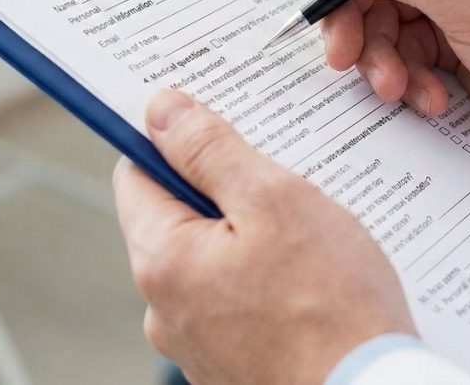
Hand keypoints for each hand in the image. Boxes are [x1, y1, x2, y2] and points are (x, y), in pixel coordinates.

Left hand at [113, 90, 413, 384]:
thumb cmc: (333, 306)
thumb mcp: (273, 200)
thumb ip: (209, 149)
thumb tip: (160, 110)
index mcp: (162, 260)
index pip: (136, 174)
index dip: (172, 142)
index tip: (212, 127)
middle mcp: (163, 309)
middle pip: (174, 217)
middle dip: (221, 191)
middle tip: (277, 185)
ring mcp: (195, 343)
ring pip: (209, 260)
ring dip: (246, 238)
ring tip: (304, 240)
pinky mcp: (229, 364)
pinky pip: (232, 301)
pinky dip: (261, 282)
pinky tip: (307, 282)